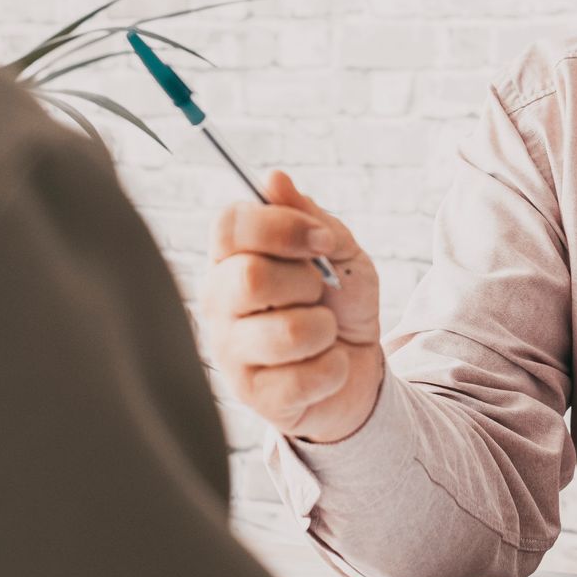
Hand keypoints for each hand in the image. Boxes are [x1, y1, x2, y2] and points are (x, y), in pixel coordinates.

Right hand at [203, 171, 384, 443]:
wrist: (359, 370)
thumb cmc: (340, 305)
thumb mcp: (341, 254)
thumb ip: (310, 218)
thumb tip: (274, 179)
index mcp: (231, 258)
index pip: (230, 225)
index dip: (282, 226)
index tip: (322, 240)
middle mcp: (217, 302)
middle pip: (250, 278)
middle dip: (307, 283)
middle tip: (318, 294)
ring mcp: (228, 352)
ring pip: (288, 331)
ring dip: (325, 328)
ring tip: (322, 333)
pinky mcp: (253, 397)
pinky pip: (305, 377)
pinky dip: (333, 368)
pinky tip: (324, 368)